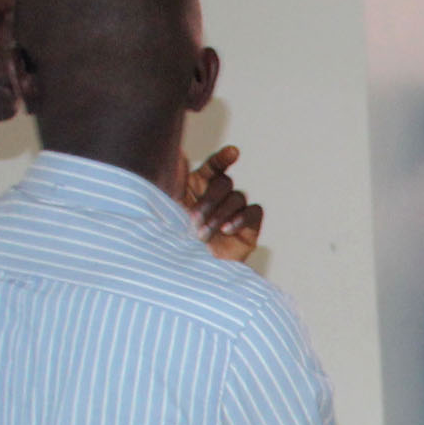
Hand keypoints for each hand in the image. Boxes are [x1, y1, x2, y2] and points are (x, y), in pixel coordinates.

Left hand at [182, 145, 264, 261]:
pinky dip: (241, 217)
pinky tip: (227, 229)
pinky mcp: (250, 227)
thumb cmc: (173, 239)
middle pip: (224, 183)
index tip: (233, 153)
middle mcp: (219, 196)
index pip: (215, 166)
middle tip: (194, 220)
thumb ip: (175, 179)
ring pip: (238, 197)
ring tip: (204, 233)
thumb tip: (178, 153)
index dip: (224, 158)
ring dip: (220, 214)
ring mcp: (236, 211)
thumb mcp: (170, 206)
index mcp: (199, 186)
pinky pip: (253, 212)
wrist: (187, 272)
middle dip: (210, 200)